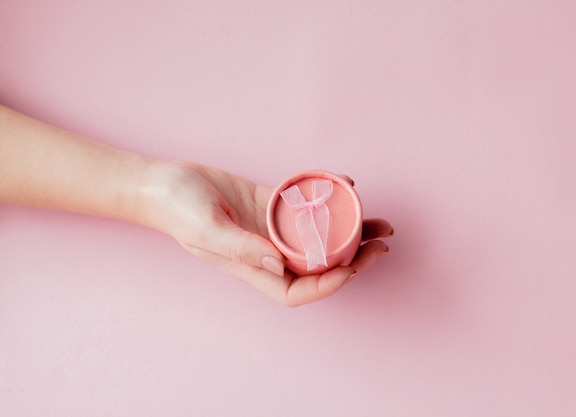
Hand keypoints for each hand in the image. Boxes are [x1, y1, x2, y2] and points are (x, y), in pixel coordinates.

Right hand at [139, 161, 392, 306]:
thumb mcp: (205, 229)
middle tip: (382, 246)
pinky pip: (306, 205)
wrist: (165, 182)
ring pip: (319, 237)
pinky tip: (347, 187)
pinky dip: (328, 198)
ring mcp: (271, 229)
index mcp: (251, 268)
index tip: (351, 268)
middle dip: (353, 261)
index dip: (326, 286)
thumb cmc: (177, 209)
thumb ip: (241, 248)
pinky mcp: (272, 204)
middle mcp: (267, 253)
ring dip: (351, 232)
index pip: (296, 290)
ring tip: (382, 224)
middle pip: (317, 266)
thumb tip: (280, 264)